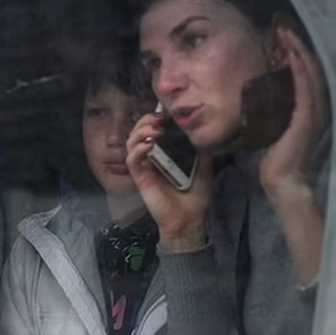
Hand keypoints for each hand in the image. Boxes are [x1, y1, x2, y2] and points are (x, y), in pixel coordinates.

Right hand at [126, 114, 214, 251]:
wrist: (190, 220)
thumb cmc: (196, 197)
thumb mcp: (204, 167)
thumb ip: (200, 150)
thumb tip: (201, 132)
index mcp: (165, 154)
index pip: (152, 130)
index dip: (155, 118)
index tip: (167, 114)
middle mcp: (152, 159)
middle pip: (138, 132)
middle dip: (145, 121)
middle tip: (159, 120)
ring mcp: (145, 168)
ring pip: (131, 143)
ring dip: (140, 132)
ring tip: (154, 131)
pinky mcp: (140, 178)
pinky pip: (132, 160)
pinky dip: (137, 149)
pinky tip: (149, 145)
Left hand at [260, 26, 329, 198]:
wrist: (281, 179)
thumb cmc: (273, 157)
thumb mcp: (272, 126)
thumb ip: (271, 110)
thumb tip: (256, 95)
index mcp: (309, 107)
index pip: (305, 73)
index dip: (296, 53)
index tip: (282, 36)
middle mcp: (317, 106)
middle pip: (310, 67)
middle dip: (297, 46)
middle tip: (284, 27)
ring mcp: (314, 111)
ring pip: (309, 73)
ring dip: (298, 52)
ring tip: (286, 34)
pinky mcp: (307, 117)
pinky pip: (304, 87)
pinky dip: (298, 70)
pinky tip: (290, 56)